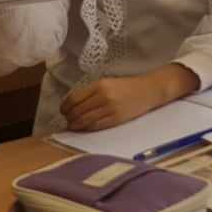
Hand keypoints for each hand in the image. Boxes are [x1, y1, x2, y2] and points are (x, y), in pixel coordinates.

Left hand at [60, 71, 191, 131]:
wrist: (148, 90)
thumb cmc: (126, 86)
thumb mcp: (107, 82)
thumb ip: (90, 92)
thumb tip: (71, 105)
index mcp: (99, 85)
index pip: (74, 98)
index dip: (65, 106)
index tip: (63, 110)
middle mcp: (103, 97)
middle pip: (77, 111)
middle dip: (69, 117)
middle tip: (67, 119)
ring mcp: (110, 109)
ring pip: (84, 120)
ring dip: (75, 124)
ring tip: (73, 125)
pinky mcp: (116, 119)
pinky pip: (95, 126)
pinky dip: (86, 128)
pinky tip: (84, 127)